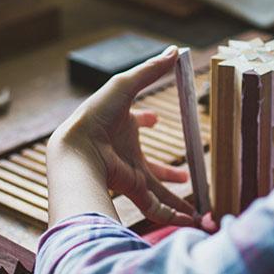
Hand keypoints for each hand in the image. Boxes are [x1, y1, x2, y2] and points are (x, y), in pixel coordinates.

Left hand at [48, 45, 197, 226]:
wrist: (77, 149)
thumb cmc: (97, 114)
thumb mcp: (126, 85)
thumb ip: (151, 70)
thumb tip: (175, 51)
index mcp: (123, 127)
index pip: (136, 123)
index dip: (145, 120)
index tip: (155, 119)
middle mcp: (127, 153)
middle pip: (152, 166)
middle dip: (168, 171)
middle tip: (185, 174)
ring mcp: (131, 174)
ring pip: (159, 191)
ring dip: (177, 198)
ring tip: (195, 205)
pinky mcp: (133, 190)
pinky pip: (158, 207)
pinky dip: (175, 216)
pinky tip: (191, 222)